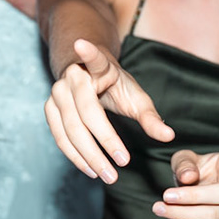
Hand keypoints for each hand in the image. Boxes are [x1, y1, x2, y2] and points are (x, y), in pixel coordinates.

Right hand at [45, 37, 174, 183]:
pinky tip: (91, 169)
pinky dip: (75, 156)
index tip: (81, 43)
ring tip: (108, 175)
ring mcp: (56, 93)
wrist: (86, 76)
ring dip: (88, 156)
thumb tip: (168, 136)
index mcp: (97, 66)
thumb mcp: (136, 95)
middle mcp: (72, 78)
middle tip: (121, 165)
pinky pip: (60, 138)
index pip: (93, 59)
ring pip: (69, 130)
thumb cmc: (115, 85)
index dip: (87, 52)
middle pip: (84, 114)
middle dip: (103, 142)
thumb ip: (150, 117)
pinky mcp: (49, 110)